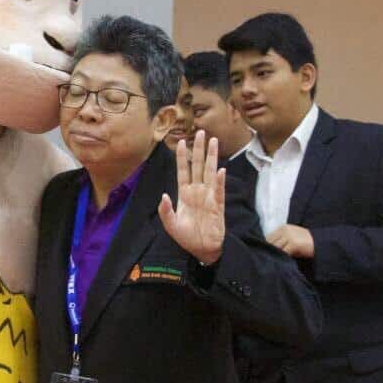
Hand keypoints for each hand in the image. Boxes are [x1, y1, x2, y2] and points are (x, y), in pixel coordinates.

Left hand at [158, 130, 225, 265]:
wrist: (202, 249)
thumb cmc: (187, 237)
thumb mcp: (171, 225)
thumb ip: (165, 211)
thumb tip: (163, 196)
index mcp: (184, 194)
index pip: (183, 171)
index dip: (182, 157)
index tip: (181, 142)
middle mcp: (197, 191)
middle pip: (198, 165)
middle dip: (199, 149)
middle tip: (200, 132)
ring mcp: (208, 196)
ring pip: (209, 172)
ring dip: (211, 157)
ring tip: (214, 141)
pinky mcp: (218, 205)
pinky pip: (218, 190)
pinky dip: (219, 181)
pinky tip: (219, 170)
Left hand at [267, 224, 314, 258]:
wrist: (320, 244)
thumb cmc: (305, 244)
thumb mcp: (292, 238)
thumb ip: (281, 241)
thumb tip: (269, 251)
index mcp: (283, 227)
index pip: (269, 237)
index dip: (267, 247)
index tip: (267, 254)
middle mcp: (285, 230)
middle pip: (271, 243)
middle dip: (270, 251)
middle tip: (269, 260)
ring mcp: (289, 236)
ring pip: (276, 248)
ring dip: (276, 255)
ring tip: (276, 262)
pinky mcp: (294, 243)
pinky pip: (283, 252)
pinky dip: (283, 258)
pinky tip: (284, 262)